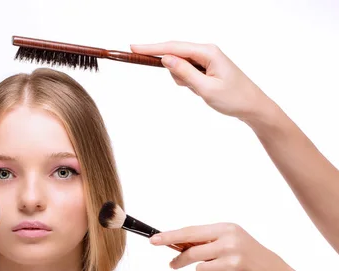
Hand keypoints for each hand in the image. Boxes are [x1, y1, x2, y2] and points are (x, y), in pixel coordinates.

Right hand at [130, 41, 270, 120]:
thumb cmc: (233, 98)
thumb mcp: (206, 88)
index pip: (173, 47)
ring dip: (181, 78)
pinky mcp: (206, 68)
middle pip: (175, 53)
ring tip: (199, 91)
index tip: (133, 47)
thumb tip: (165, 59)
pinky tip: (200, 90)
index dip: (152, 48)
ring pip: (180, 64)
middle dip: (164, 62)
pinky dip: (187, 81)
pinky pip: (188, 71)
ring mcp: (207, 59)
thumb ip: (184, 73)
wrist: (253, 107)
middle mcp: (207, 51)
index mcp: (207, 52)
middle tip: (148, 63)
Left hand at [150, 222, 294, 270]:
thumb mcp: (233, 240)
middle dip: (179, 261)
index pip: (190, 232)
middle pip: (190, 252)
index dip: (169, 236)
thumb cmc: (251, 258)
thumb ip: (207, 241)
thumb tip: (176, 244)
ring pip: (198, 270)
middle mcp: (229, 243)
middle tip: (172, 265)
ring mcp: (231, 262)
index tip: (153, 240)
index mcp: (227, 229)